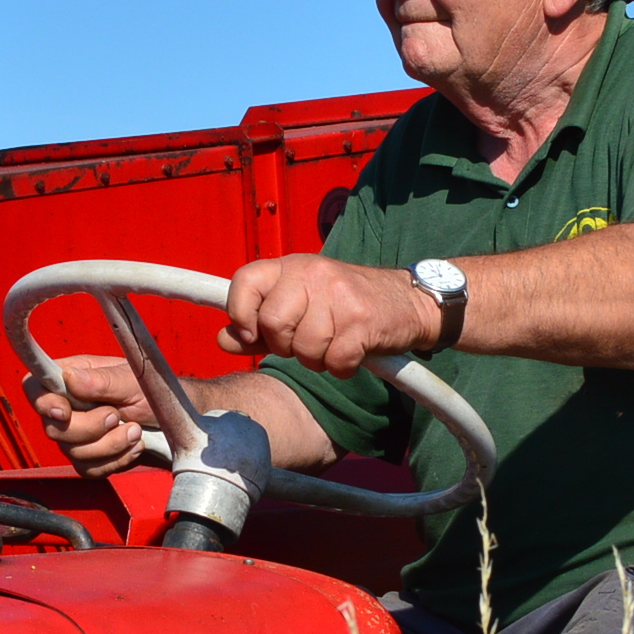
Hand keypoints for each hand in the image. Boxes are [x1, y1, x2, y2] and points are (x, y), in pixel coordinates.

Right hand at [29, 355, 158, 476]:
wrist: (174, 418)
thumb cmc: (153, 390)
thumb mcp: (132, 380)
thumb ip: (101, 381)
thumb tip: (69, 378)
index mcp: (72, 377)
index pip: (35, 388)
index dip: (43, 403)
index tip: (64, 412)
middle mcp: (69, 407)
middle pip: (53, 429)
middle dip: (88, 428)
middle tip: (117, 416)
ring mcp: (77, 436)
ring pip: (72, 453)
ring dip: (108, 445)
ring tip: (135, 431)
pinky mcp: (91, 459)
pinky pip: (89, 469)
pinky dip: (114, 461)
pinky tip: (134, 447)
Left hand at [219, 254, 441, 375]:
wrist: (409, 302)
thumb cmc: (347, 305)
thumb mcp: (300, 304)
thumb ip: (258, 325)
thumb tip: (223, 339)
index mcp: (292, 267)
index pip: (245, 282)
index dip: (240, 313)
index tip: (251, 331)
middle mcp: (313, 274)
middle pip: (273, 323)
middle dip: (286, 345)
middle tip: (307, 340)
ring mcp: (339, 297)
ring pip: (305, 349)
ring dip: (318, 359)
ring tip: (334, 344)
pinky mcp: (362, 323)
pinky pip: (335, 362)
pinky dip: (342, 367)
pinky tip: (352, 353)